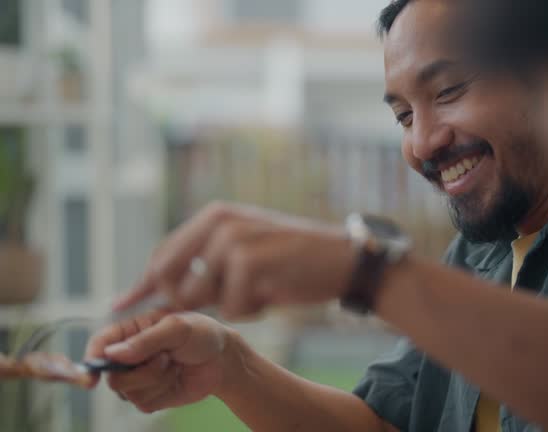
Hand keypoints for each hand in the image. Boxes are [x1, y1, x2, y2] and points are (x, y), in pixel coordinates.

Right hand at [85, 311, 234, 412]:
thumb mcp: (177, 328)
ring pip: (128, 392)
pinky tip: (175, 377)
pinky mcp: (150, 397)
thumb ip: (145, 340)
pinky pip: (143, 403)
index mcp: (130, 331)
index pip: (100, 344)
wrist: (223, 358)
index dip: (91, 359)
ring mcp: (137, 378)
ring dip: (157, 379)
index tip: (92, 377)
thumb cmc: (201, 334)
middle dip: (141, 371)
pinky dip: (163, 391)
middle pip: (111, 376)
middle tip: (165, 357)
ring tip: (173, 363)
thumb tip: (112, 353)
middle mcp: (129, 356)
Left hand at [113, 203, 355, 319]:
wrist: (341, 260)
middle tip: (229, 299)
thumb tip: (154, 290)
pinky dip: (250, 310)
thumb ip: (202, 265)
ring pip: (201, 298)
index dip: (143, 285)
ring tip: (259, 290)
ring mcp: (233, 239)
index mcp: (214, 216)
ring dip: (228, 305)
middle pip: (170, 280)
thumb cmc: (291, 261)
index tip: (118, 303)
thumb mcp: (243, 252)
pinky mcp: (250, 261)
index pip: (162, 255)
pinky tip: (272, 295)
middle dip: (189, 302)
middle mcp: (218, 222)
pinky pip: (230, 308)